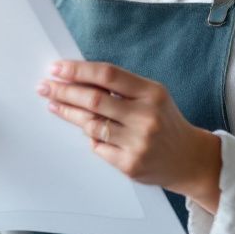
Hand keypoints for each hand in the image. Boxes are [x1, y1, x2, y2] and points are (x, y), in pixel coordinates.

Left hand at [37, 60, 222, 211]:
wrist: (189, 159)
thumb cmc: (165, 122)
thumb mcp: (153, 96)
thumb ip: (122, 87)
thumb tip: (79, 78)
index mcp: (152, 93)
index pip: (108, 75)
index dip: (78, 70)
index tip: (57, 68)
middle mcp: (146, 117)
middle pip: (94, 99)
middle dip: (64, 91)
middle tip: (45, 86)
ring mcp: (137, 142)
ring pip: (91, 125)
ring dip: (68, 113)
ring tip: (54, 104)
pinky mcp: (130, 165)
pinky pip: (98, 147)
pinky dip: (90, 136)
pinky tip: (83, 129)